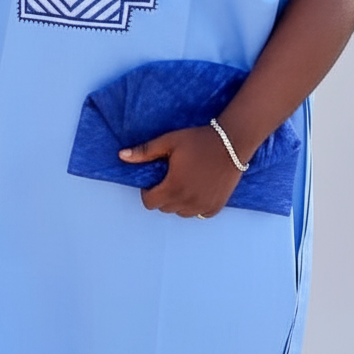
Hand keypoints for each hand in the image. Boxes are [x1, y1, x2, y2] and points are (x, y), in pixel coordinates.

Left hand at [118, 125, 241, 217]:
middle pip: (164, 208)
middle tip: (170, 178)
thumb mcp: (169, 141)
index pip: (149, 203)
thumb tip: (121, 156)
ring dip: (178, 202)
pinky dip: (195, 205)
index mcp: (173, 187)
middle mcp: (187, 201)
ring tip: (185, 182)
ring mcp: (203, 206)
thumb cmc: (199, 140)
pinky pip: (198, 214)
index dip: (148, 192)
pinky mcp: (216, 207)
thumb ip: (144, 152)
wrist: (232, 142)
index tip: (154, 181)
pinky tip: (198, 188)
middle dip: (162, 195)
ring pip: (181, 213)